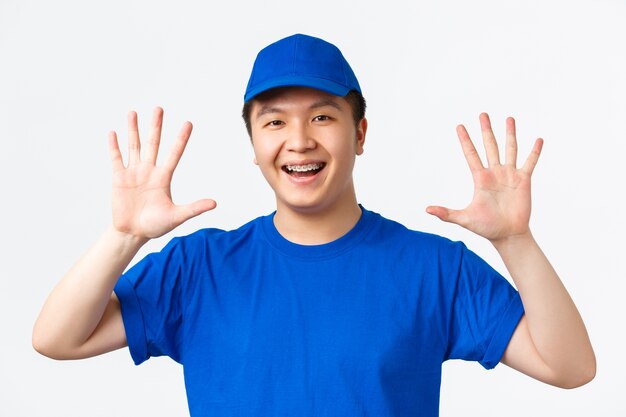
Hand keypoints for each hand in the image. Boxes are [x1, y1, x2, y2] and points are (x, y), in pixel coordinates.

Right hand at [108, 107, 215, 239]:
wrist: (133, 233)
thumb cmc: (155, 226)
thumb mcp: (177, 216)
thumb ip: (194, 208)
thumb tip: (215, 204)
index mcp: (164, 177)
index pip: (174, 153)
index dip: (181, 139)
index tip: (188, 123)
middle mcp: (149, 171)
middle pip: (153, 144)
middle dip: (156, 126)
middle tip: (159, 108)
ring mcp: (133, 173)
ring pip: (134, 146)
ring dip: (133, 130)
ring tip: (133, 113)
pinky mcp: (118, 178)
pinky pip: (116, 159)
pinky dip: (114, 146)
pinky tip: (113, 132)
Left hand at [426, 113, 542, 243]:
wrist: (507, 235)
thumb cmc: (486, 227)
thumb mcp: (464, 219)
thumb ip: (446, 213)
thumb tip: (426, 210)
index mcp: (480, 178)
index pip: (471, 154)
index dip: (465, 140)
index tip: (459, 126)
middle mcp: (495, 173)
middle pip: (490, 146)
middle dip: (486, 130)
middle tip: (482, 114)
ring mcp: (510, 175)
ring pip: (510, 149)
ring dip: (510, 134)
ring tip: (509, 118)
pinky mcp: (524, 181)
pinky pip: (530, 163)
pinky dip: (534, 152)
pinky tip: (538, 140)